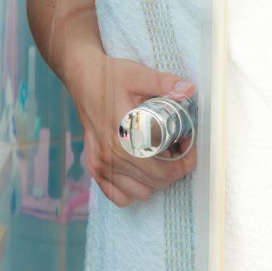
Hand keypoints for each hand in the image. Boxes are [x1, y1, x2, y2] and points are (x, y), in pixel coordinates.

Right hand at [66, 48, 196, 207]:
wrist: (82, 76)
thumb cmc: (110, 76)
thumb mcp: (139, 75)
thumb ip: (165, 83)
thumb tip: (189, 90)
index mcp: (124, 138)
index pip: (162, 172)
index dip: (184, 162)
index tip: (189, 144)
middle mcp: (110, 157)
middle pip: (154, 183)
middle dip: (174, 168)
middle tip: (178, 145)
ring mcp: (100, 165)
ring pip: (138, 193)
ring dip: (155, 179)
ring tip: (160, 155)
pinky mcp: (94, 167)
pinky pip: (118, 195)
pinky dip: (133, 189)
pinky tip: (141, 168)